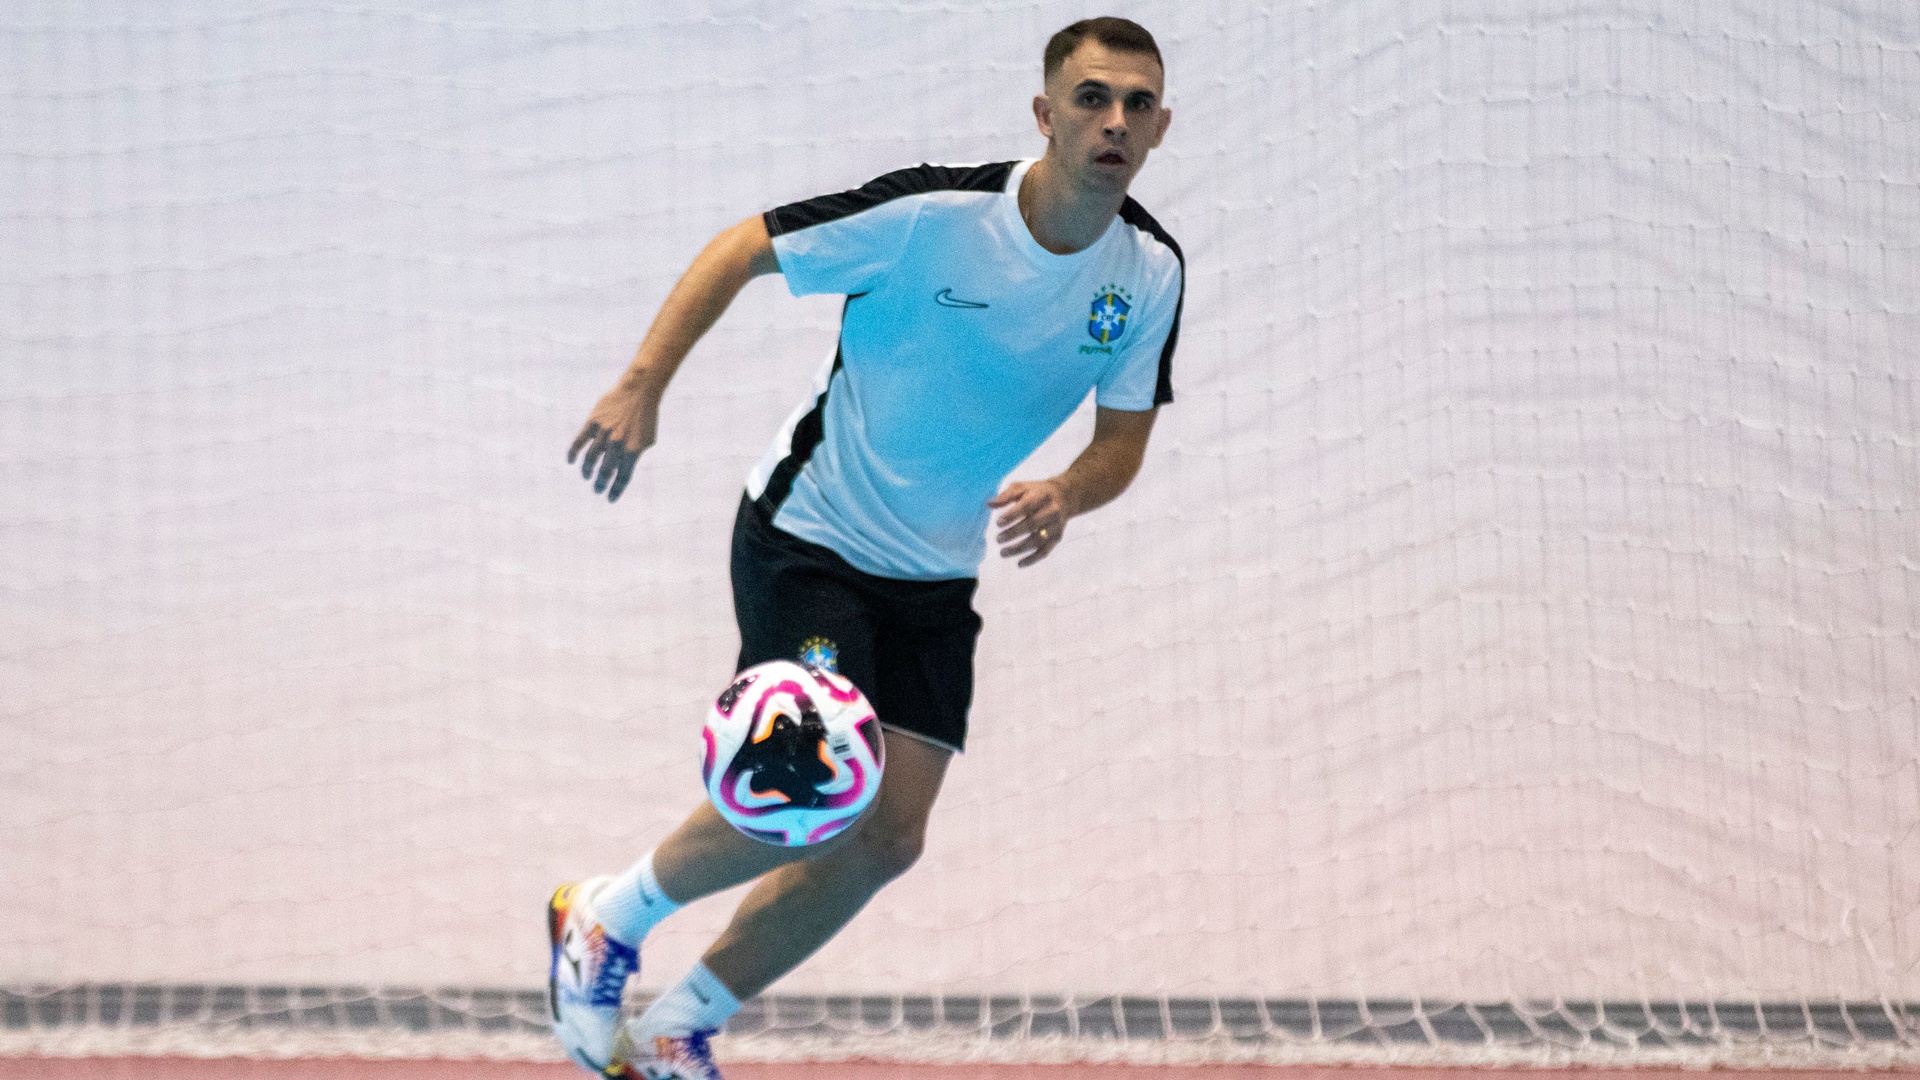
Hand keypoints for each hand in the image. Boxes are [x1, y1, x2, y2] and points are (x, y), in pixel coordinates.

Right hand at [567, 381, 660, 501]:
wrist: (638, 391)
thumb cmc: (646, 416)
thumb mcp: (647, 439)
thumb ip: (636, 456)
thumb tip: (623, 470)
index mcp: (633, 450)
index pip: (623, 477)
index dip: (615, 490)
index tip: (610, 499)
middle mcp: (617, 444)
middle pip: (605, 471)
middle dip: (600, 483)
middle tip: (597, 489)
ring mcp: (604, 433)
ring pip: (591, 459)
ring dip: (587, 471)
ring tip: (587, 476)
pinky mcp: (593, 423)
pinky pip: (579, 442)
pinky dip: (573, 453)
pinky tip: (571, 461)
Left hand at [988, 479, 1074, 566]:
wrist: (1064, 497)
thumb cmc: (1036, 492)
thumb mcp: (1022, 487)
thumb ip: (1006, 496)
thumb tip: (989, 504)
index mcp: (1041, 496)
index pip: (1027, 506)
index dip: (1012, 515)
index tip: (998, 523)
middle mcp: (1051, 510)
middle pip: (1032, 524)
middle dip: (1013, 533)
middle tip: (998, 539)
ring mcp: (1056, 525)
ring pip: (1038, 540)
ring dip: (1019, 548)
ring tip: (1003, 552)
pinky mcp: (1057, 537)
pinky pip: (1045, 551)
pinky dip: (1032, 559)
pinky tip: (1019, 564)